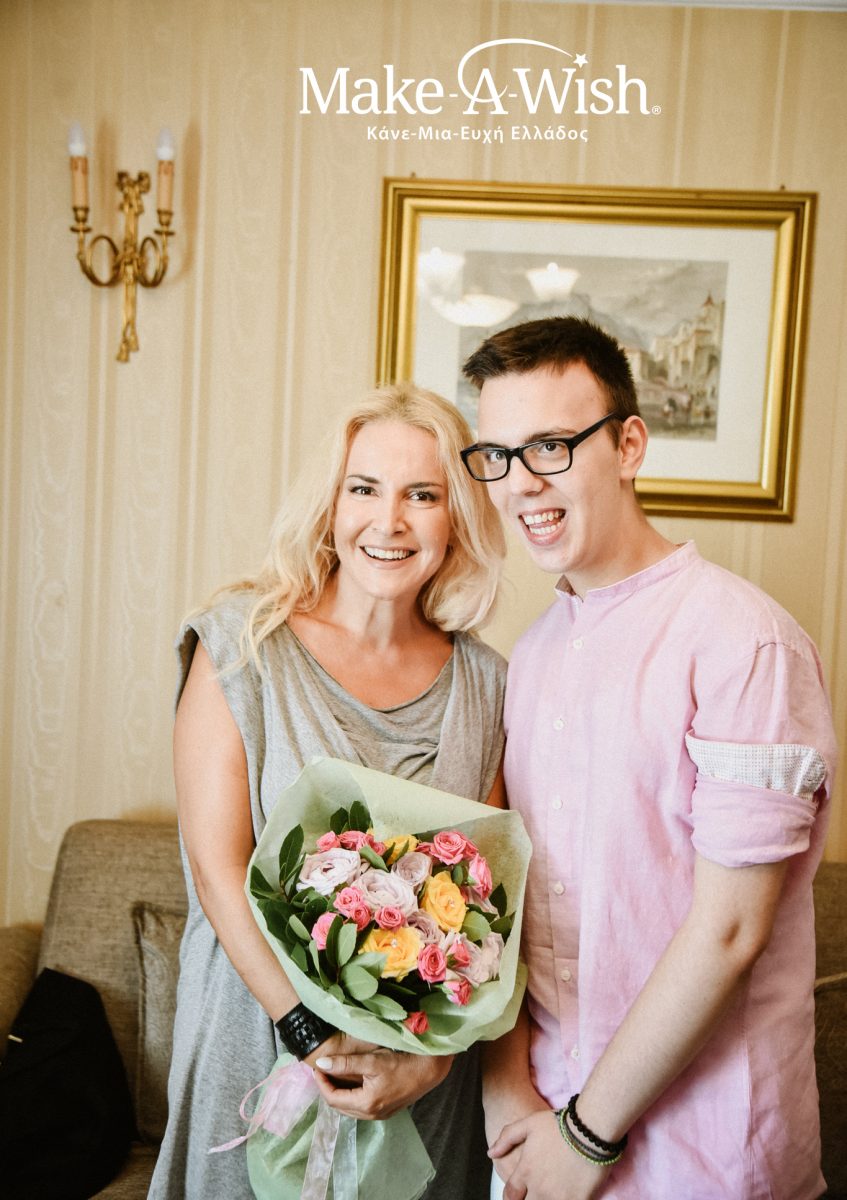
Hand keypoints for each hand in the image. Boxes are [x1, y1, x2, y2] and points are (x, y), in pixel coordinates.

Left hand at [311, 1047, 454, 1119]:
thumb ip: (345, 1064)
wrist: (428, 1070)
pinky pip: (360, 1108)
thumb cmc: (401, 1063)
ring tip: (334, 1075)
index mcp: (366, 1103)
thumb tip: (321, 1064)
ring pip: (349, 1109)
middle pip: (340, 1106)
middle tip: (323, 1070)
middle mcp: (371, 1115)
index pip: (333, 1098)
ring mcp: (379, 1115)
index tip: (316, 1067)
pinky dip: (351, 1097)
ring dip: (339, 1094)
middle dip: (328, 1089)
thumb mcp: (371, 1060)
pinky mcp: (386, 1111)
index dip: (322, 1083)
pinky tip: (351, 1083)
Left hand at [489, 1110, 607, 1199]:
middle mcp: (539, 1188)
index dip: (512, 1198)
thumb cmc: (560, 1124)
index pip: (511, 1195)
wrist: (590, 1129)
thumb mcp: (528, 1124)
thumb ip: (507, 1138)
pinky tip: (569, 1194)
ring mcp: (559, 1197)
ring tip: (553, 1193)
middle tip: (537, 1192)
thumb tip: (491, 1152)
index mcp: (526, 1171)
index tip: (517, 1196)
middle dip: (529, 1199)